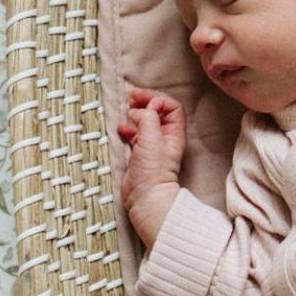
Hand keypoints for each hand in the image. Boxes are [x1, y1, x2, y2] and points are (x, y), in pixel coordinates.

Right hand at [118, 88, 186, 244]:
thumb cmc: (153, 171)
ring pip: (146, 122)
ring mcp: (153, 146)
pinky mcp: (141, 154)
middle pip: (159, 112)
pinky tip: (121, 128)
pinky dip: (129, 128)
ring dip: (137, 113)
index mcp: (174, 132)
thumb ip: (148, 119)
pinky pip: (135, 135)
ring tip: (127, 108)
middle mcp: (165, 137)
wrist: (145, 197)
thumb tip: (141, 110)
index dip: (158, 100)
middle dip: (147, 102)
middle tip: (133, 98)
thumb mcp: (151, 139)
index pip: (171, 107)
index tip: (143, 103)